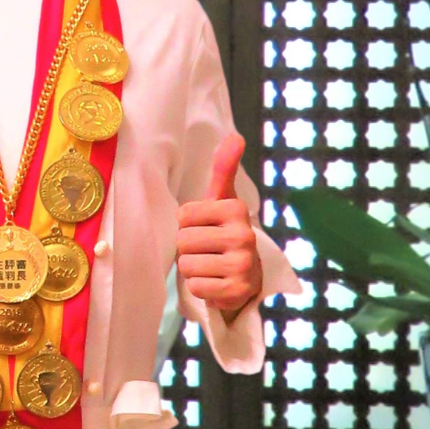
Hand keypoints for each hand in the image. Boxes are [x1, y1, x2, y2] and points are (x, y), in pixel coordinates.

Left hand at [177, 133, 262, 319]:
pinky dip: (199, 287)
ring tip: (210, 265)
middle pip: (183, 241)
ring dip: (192, 268)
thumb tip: (235, 136)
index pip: (183, 216)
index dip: (186, 224)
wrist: (246, 275)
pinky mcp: (236, 292)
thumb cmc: (224, 230)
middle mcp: (244, 236)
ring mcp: (242, 265)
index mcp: (236, 209)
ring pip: (187, 265)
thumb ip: (224, 168)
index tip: (205, 226)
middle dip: (188, 247)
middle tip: (207, 249)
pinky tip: (215, 282)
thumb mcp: (223, 200)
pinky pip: (195, 287)